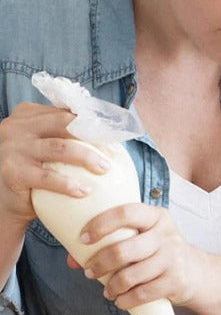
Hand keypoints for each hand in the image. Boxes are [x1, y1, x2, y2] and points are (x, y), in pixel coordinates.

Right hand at [0, 102, 110, 225]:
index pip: (66, 113)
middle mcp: (17, 127)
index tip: (114, 136)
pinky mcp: (13, 171)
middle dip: (94, 136)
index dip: (93, 123)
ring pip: (60, 147)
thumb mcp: (46, 149)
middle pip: (65, 124)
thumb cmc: (33, 173)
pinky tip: (85, 191)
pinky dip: (69, 184)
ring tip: (105, 169)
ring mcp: (13, 148)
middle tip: (113, 152)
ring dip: (88, 158)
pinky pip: (48, 177)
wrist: (5, 201)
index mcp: (27, 115)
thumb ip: (66, 137)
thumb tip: (110, 138)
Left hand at [78, 202, 206, 309]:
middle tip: (90, 272)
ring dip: (112, 286)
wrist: (197, 272)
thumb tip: (72, 260)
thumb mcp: (143, 239)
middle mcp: (166, 234)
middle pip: (124, 249)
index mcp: (156, 216)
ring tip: (107, 290)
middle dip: (100, 264)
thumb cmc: (159, 252)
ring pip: (131, 275)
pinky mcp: (175, 281)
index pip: (126, 213)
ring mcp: (173, 258)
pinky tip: (120, 300)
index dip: (101, 225)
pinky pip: (142, 294)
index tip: (84, 239)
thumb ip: (111, 243)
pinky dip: (125, 300)